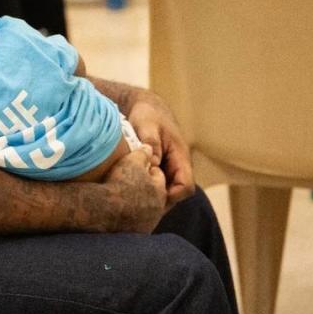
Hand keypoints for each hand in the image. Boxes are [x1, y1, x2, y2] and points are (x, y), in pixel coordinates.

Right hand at [103, 145, 166, 232]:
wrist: (103, 209)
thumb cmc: (119, 183)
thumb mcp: (132, 161)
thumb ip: (143, 153)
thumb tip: (149, 148)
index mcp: (159, 190)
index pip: (157, 175)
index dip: (146, 169)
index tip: (134, 168)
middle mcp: (157, 208)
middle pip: (153, 194)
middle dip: (145, 188)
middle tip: (128, 182)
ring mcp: (147, 223)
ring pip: (145, 210)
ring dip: (137, 204)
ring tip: (122, 197)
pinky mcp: (136, 233)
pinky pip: (135, 223)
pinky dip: (129, 218)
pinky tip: (117, 212)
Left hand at [127, 93, 194, 207]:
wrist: (147, 108)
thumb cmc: (148, 115)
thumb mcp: (147, 124)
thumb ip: (150, 141)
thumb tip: (153, 163)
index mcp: (181, 157)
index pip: (186, 186)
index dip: (171, 196)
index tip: (150, 197)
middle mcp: (178, 167)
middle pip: (176, 195)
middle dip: (158, 202)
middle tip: (134, 205)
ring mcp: (169, 170)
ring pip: (165, 193)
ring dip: (150, 197)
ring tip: (129, 199)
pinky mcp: (159, 171)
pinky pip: (155, 187)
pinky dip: (144, 191)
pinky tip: (127, 190)